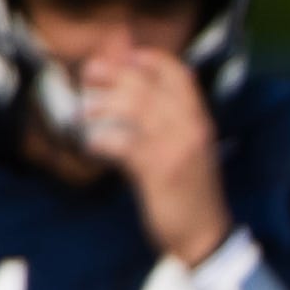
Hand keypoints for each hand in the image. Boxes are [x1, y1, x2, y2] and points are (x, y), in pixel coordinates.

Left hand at [77, 49, 230, 264]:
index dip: (148, 59)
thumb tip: (135, 90)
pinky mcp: (158, 170)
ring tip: (84, 111)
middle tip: (87, 75)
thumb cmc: (190, 190)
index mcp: (200, 119)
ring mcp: (175, 148)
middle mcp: (191, 127)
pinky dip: (101, 141)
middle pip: (147, 85)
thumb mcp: (188, 148)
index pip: (178, 74)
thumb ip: (167, 118)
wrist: (204, 232)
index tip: (123, 57)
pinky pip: (122, 143)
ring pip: (134, 107)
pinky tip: (91, 145)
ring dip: (102, 104)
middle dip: (112, 74)